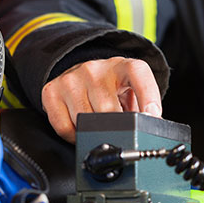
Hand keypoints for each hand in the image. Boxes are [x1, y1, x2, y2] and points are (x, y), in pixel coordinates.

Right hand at [41, 57, 161, 142]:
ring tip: (98, 125)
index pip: (137, 73)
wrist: (79, 75)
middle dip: (116, 127)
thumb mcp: (130, 92)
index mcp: (121, 66)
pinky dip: (74, 136)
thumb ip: (142, 108)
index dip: (148, 96)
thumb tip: (152, 128)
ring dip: (93, 132)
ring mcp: (71, 78)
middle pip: (109, 110)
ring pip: (85, 120)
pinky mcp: (52, 91)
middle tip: (118, 131)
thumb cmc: (110, 89)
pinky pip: (64, 127)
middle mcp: (95, 69)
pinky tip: (80, 128)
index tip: (152, 116)